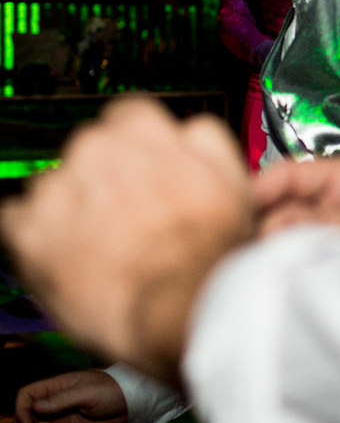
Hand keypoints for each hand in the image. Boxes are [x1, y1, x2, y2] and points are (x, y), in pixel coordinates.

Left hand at [0, 97, 253, 385]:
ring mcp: (57, 190)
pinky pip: (17, 220)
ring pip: (56, 184)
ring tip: (109, 240)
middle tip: (135, 211)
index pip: (129, 113)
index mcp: (143, 132)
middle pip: (92, 148)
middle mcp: (95, 151)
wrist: (180, 309)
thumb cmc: (209, 254)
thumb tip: (191, 131)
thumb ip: (206, 142)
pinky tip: (73, 251)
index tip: (147, 165)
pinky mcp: (27, 232)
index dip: (143, 144)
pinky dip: (38, 234)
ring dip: (76, 205)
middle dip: (109, 175)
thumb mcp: (235, 181)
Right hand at [13, 370, 128, 422]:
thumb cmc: (112, 391)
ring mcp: (59, 419)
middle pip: (26, 417)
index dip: (21, 411)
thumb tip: (35, 406)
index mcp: (56, 388)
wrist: (131, 406)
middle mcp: (53, 404)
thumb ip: (62, 399)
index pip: (27, 396)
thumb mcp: (88, 393)